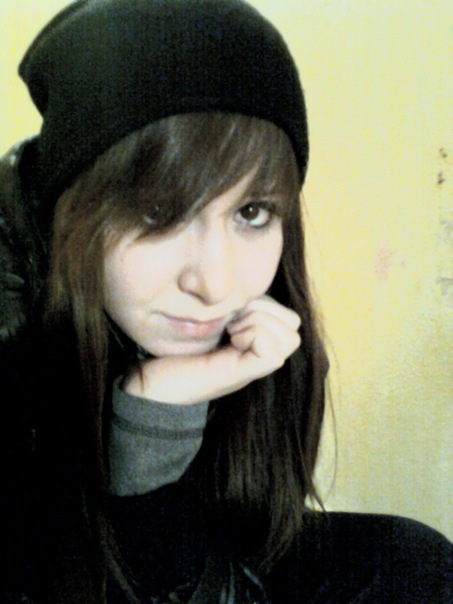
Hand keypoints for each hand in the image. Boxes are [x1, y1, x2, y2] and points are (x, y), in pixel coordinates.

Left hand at [123, 295, 300, 403]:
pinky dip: (254, 337)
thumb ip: (233, 308)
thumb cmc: (176, 350)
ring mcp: (252, 368)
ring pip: (290, 338)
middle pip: (294, 325)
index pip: (289, 317)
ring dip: (260, 323)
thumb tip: (248, 289)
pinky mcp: (240, 375)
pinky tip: (230, 341)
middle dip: (265, 310)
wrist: (152, 384)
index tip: (232, 312)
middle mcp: (257, 356)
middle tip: (232, 321)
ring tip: (231, 330)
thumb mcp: (211, 320)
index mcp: (253, 342)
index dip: (265, 303)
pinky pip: (273, 353)